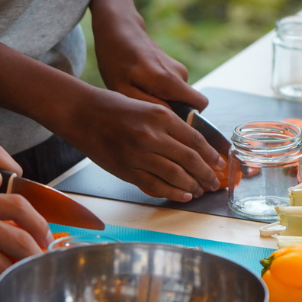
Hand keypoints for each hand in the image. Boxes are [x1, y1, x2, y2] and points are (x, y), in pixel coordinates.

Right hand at [62, 86, 223, 201]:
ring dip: (192, 185)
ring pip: (175, 175)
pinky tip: (183, 194)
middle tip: (214, 183)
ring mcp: (138, 154)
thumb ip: (170, 126)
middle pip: (189, 160)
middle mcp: (151, 135)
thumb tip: (195, 146)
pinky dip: (172, 192)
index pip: (195, 140)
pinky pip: (154, 185)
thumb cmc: (116, 108)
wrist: (82, 113)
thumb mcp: (149, 107)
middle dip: (206, 174)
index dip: (211, 156)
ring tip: (201, 190)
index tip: (220, 164)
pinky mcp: (126, 169)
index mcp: (161, 116)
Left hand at [94, 20, 208, 110]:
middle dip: (174, 111)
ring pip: (180, 97)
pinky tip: (143, 85)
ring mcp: (179, 68)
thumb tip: (171, 117)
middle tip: (147, 108)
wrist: (119, 30)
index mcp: (168, 80)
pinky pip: (175, 88)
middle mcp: (180, 73)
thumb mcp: (123, 88)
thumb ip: (148, 104)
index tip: (164, 123)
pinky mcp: (176, 67)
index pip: (197, 108)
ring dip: (164, 100)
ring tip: (141, 93)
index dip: (184, 119)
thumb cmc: (116, 62)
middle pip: (191, 104)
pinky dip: (161, 91)